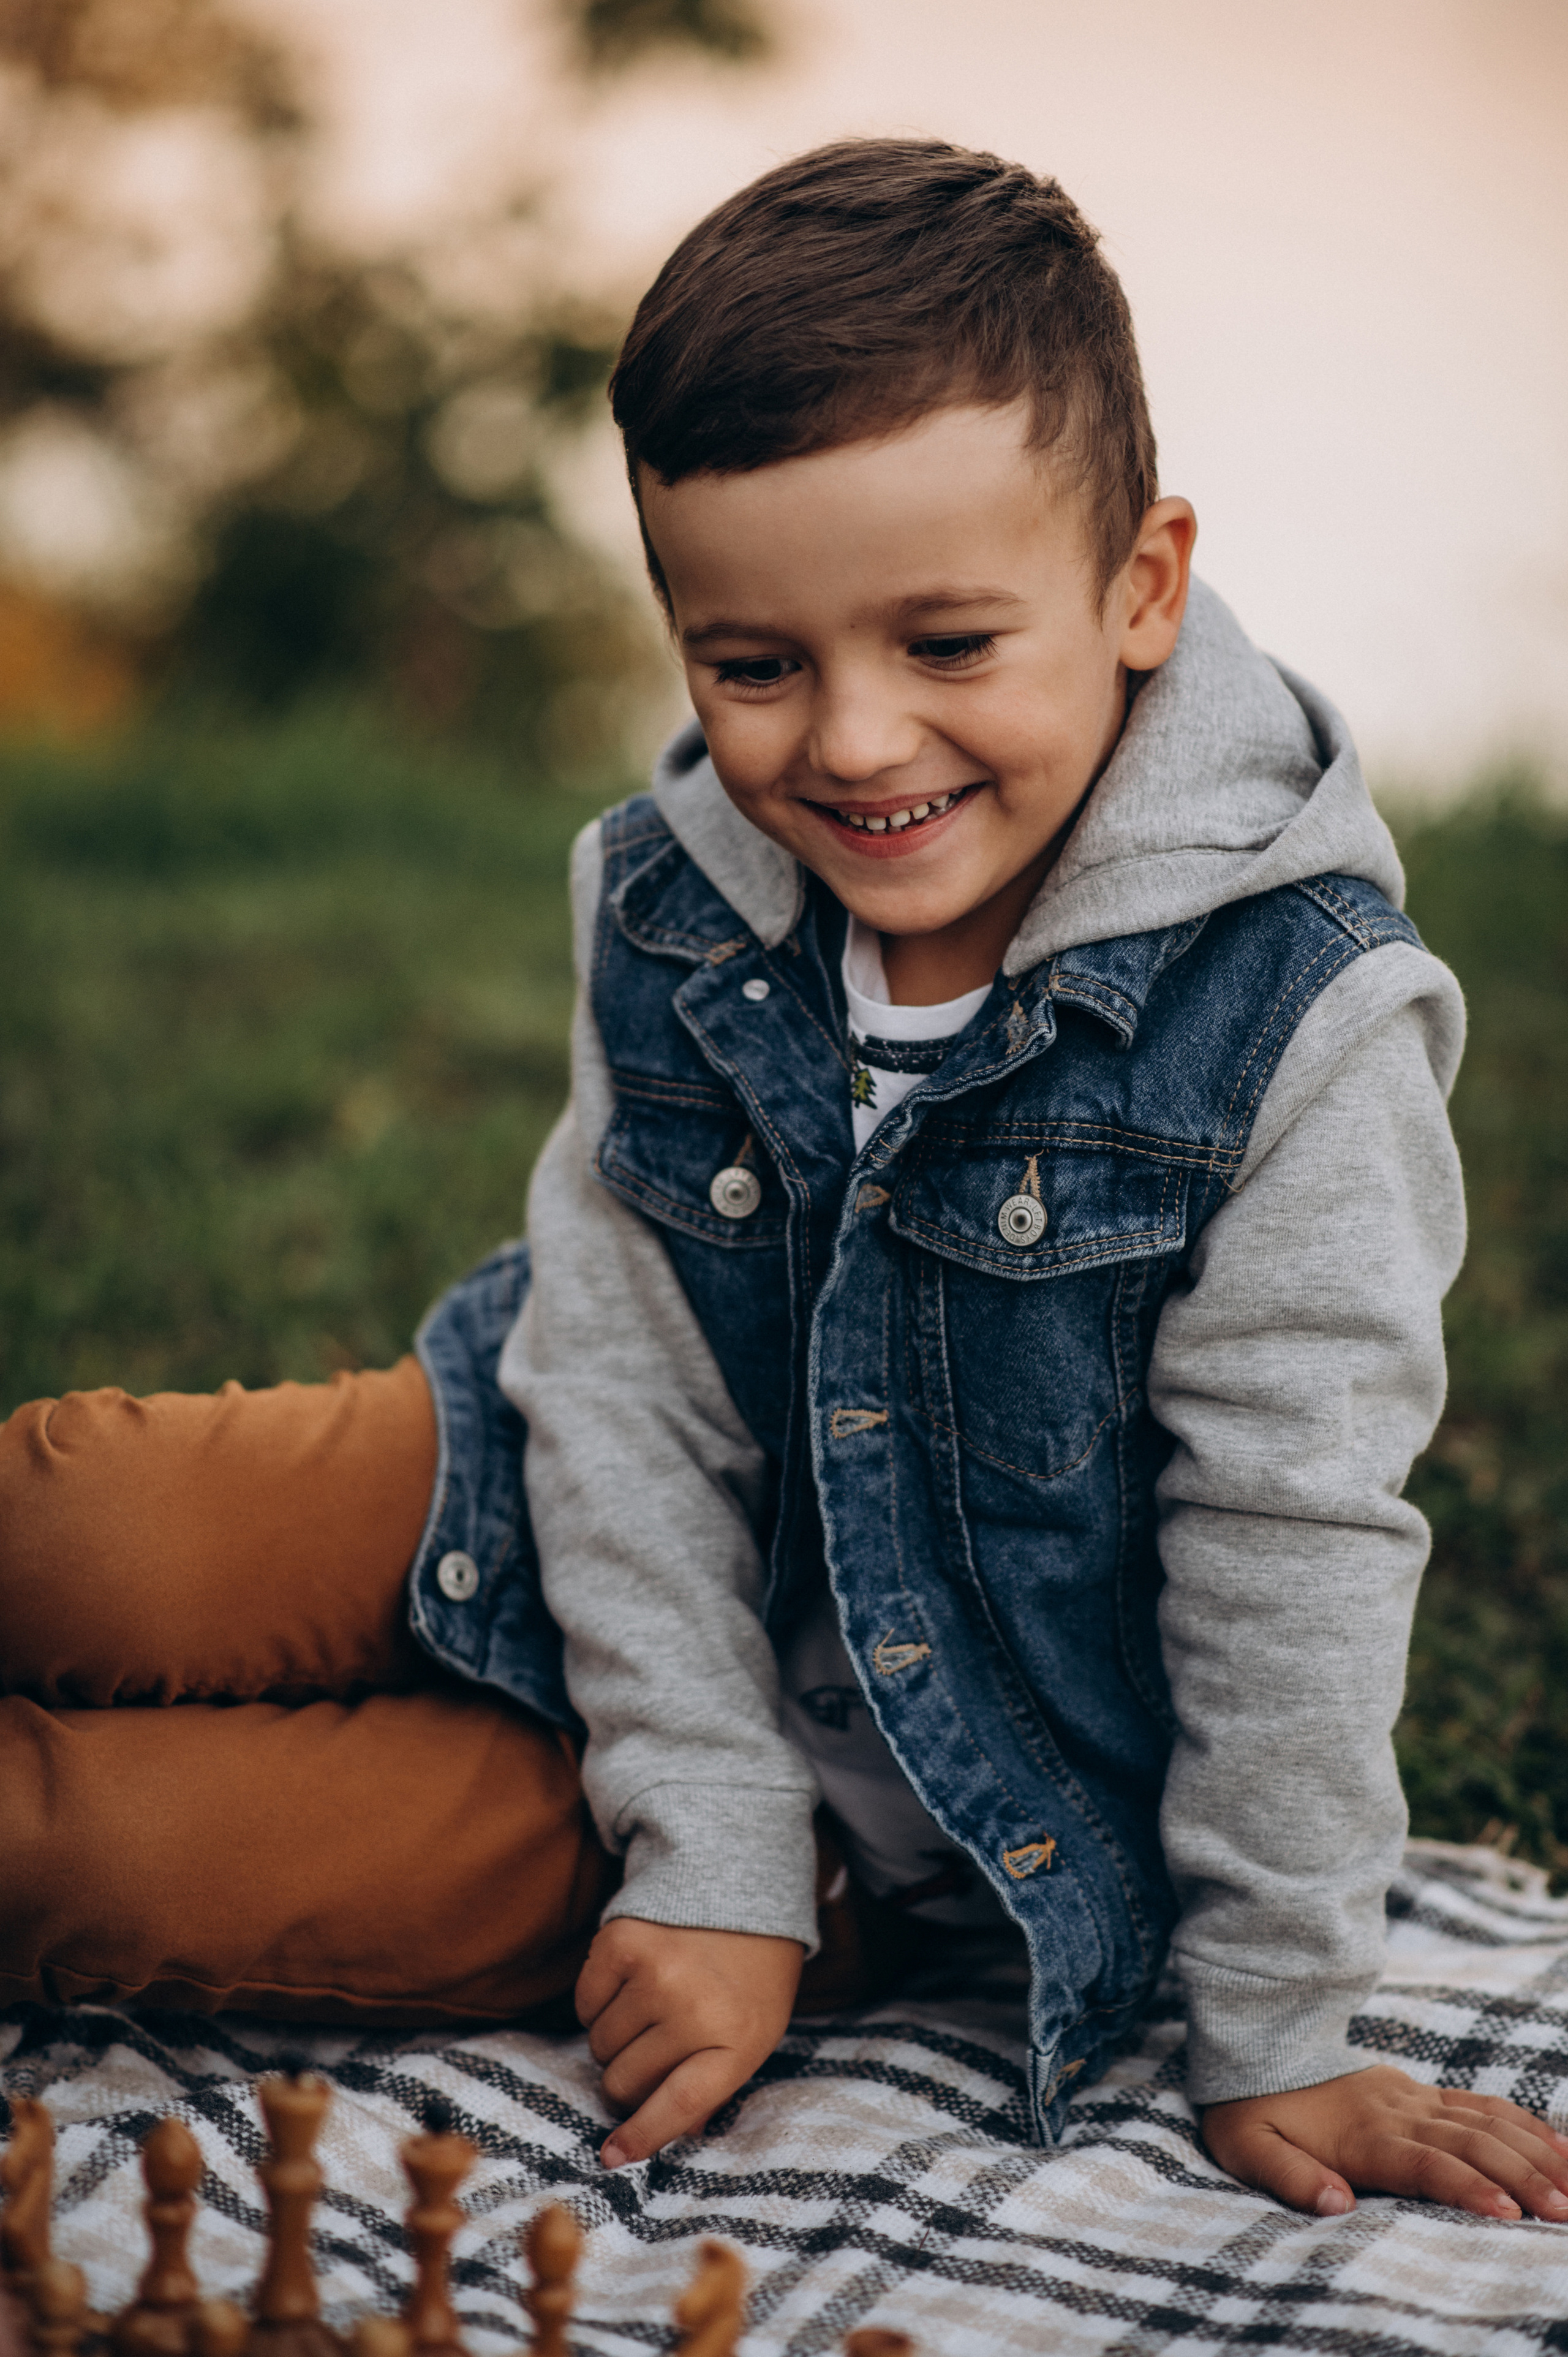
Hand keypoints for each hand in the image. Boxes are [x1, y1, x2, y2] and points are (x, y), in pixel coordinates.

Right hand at [575, 1916, 803, 2167]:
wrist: (741, 1889)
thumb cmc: (750, 1975)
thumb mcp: (754, 2036)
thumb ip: (714, 2088)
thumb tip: (668, 2137)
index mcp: (736, 2040)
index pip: (678, 2105)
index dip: (641, 2137)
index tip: (613, 2156)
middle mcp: (694, 2008)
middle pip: (624, 2081)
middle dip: (627, 2079)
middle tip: (650, 2053)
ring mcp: (655, 1973)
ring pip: (600, 2044)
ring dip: (615, 2039)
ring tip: (649, 2010)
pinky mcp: (621, 1942)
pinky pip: (585, 2003)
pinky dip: (599, 2003)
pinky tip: (631, 1984)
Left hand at [1203, 2064, 1567, 2219]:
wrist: (1255, 2044)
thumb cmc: (1248, 2109)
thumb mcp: (1246, 2148)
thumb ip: (1289, 2177)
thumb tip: (1336, 2206)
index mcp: (1360, 2134)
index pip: (1422, 2162)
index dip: (1465, 2186)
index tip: (1507, 2213)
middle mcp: (1396, 2112)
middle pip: (1469, 2145)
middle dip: (1521, 2178)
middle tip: (1563, 2213)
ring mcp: (1412, 2097)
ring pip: (1485, 2122)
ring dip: (1533, 2153)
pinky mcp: (1420, 2091)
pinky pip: (1480, 2105)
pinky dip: (1523, 2124)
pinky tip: (1558, 2146)